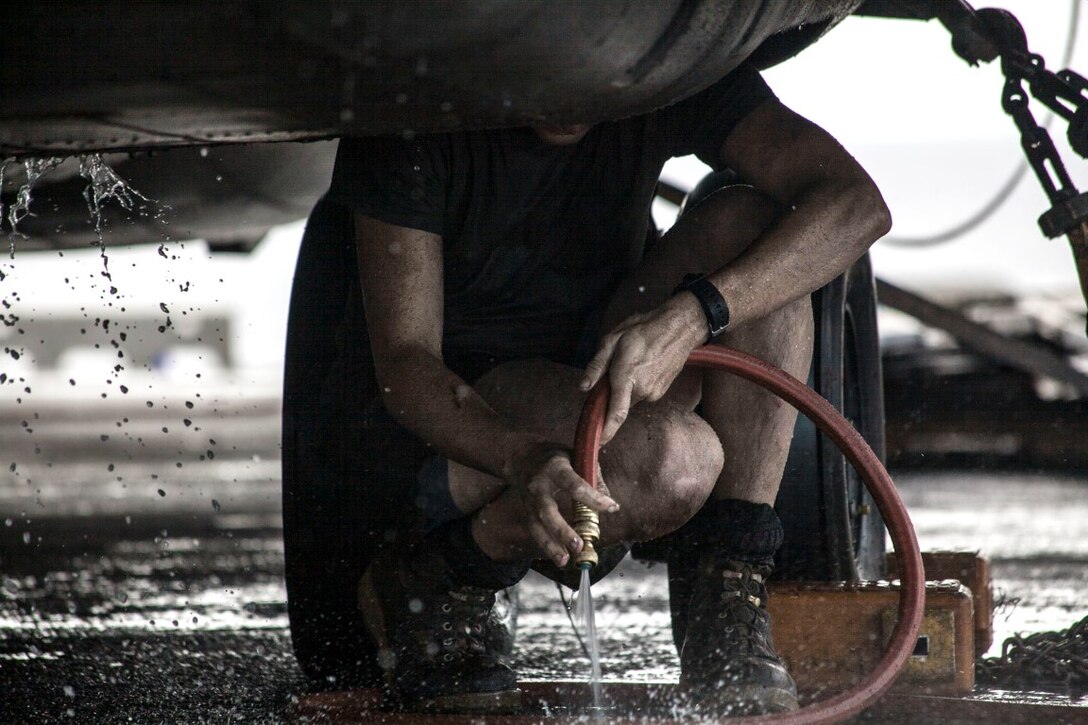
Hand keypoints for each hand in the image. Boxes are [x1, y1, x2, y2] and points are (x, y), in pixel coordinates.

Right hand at [504, 441, 618, 566]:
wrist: (522, 458)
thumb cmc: (556, 458)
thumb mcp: (576, 457)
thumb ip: (594, 477)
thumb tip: (610, 503)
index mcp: (555, 468)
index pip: (574, 485)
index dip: (593, 498)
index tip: (612, 507)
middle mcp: (539, 486)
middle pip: (547, 511)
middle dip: (562, 530)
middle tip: (579, 545)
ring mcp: (530, 501)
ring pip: (538, 526)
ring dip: (551, 545)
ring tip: (565, 560)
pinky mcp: (527, 512)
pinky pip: (536, 531)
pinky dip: (547, 546)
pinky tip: (560, 558)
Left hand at [579, 295, 704, 443]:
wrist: (680, 328)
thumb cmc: (644, 329)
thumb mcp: (612, 340)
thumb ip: (596, 366)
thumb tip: (583, 387)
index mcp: (627, 377)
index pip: (616, 412)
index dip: (606, 431)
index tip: (598, 443)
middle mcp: (642, 390)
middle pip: (617, 402)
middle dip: (610, 391)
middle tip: (613, 365)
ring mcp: (654, 393)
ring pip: (628, 397)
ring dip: (623, 386)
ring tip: (632, 360)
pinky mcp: (660, 392)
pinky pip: (639, 393)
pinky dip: (634, 384)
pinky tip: (642, 364)